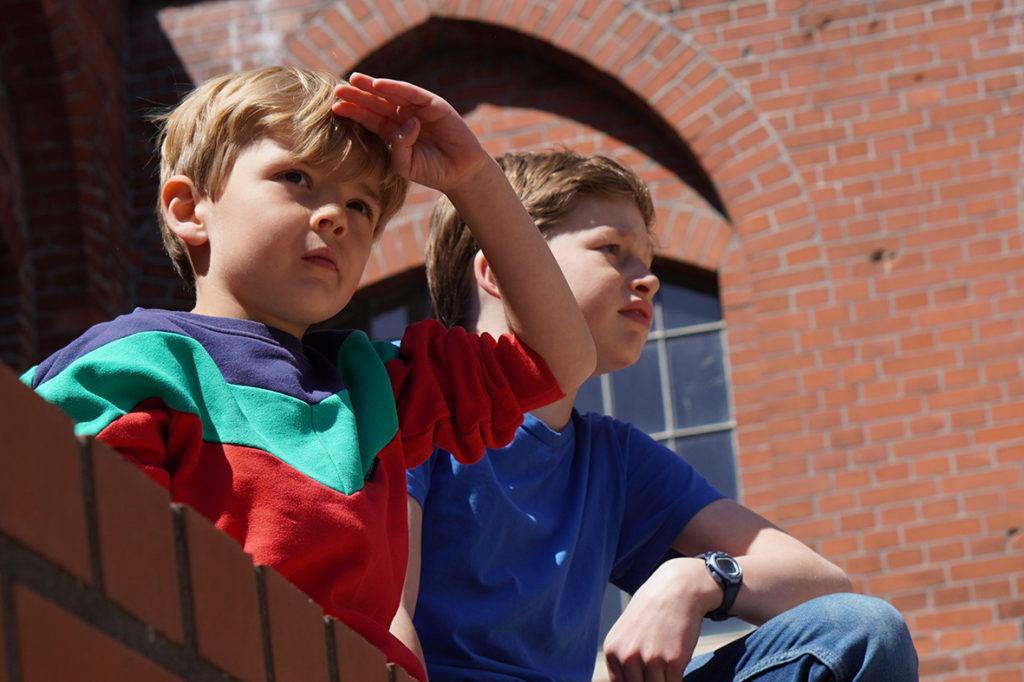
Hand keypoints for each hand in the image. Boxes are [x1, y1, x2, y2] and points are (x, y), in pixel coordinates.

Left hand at [332, 73, 489, 192]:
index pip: (370, 119)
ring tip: (354, 80)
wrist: (461, 173)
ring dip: (372, 86)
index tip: (335, 107)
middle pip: (376, 103)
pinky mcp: (434, 104)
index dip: (354, 112)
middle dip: (358, 95)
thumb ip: (398, 148)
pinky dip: (396, 87)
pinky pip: (412, 93)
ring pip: (391, 94)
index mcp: (394, 132)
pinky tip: (379, 84)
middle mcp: (404, 117)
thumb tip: (405, 123)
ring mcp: (418, 109)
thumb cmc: (432, 171)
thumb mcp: (407, 166)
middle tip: (337, 89)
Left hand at [602, 558, 713, 681]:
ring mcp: (650, 659)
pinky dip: (677, 679)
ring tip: (667, 666)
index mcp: (612, 650)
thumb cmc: (653, 612)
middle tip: (657, 671)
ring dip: (663, 680)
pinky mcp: (674, 660)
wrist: (677, 589)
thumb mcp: (627, 633)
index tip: (644, 676)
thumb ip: (624, 660)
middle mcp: (627, 656)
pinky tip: (677, 663)